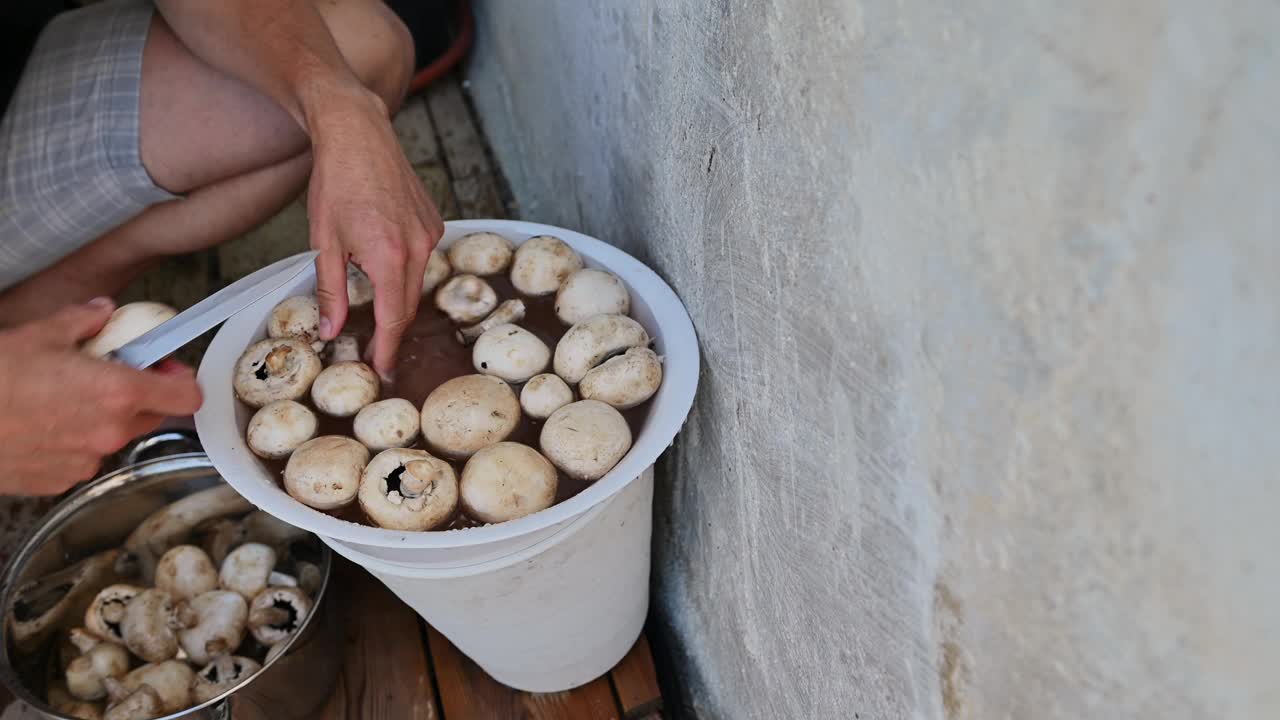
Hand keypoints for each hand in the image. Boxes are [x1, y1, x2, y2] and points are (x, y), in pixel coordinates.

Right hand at [0, 299, 203, 494]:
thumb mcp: (41, 334)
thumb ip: (84, 321)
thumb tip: (102, 312)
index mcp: (118, 393)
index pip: (185, 396)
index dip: (180, 381)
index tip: (165, 369)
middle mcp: (110, 432)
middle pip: (151, 415)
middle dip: (136, 396)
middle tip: (105, 376)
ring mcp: (86, 461)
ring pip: (113, 437)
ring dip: (100, 420)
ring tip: (61, 401)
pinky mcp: (60, 481)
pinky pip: (80, 458)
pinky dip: (71, 443)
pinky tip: (42, 425)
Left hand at [306, 86, 443, 377]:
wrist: (358, 134)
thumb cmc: (335, 182)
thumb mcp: (324, 241)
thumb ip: (331, 291)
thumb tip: (332, 330)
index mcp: (388, 256)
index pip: (394, 318)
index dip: (387, 349)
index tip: (381, 370)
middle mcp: (418, 247)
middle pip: (409, 305)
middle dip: (392, 330)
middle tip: (373, 350)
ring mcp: (430, 233)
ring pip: (417, 281)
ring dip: (398, 297)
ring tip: (375, 304)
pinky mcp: (434, 221)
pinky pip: (422, 257)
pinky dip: (405, 268)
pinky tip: (383, 256)